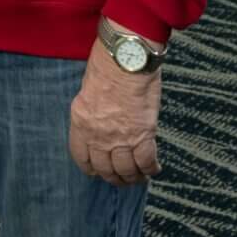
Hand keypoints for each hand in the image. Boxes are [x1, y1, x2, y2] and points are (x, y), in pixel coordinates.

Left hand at [68, 41, 161, 187]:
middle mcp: (98, 136)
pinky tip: (154, 169)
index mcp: (81, 123)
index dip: (92, 168)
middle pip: (105, 168)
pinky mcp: (143, 135)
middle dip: (114, 177)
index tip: (98, 171)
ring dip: (133, 177)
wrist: (127, 58)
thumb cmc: (108, 64)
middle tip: (122, 178)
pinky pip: (146, 161)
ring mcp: (121, 138)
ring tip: (140, 177)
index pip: (82, 157)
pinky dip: (151, 169)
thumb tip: (101, 122)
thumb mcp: (88, 91)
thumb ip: (92, 112)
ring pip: (126, 170)